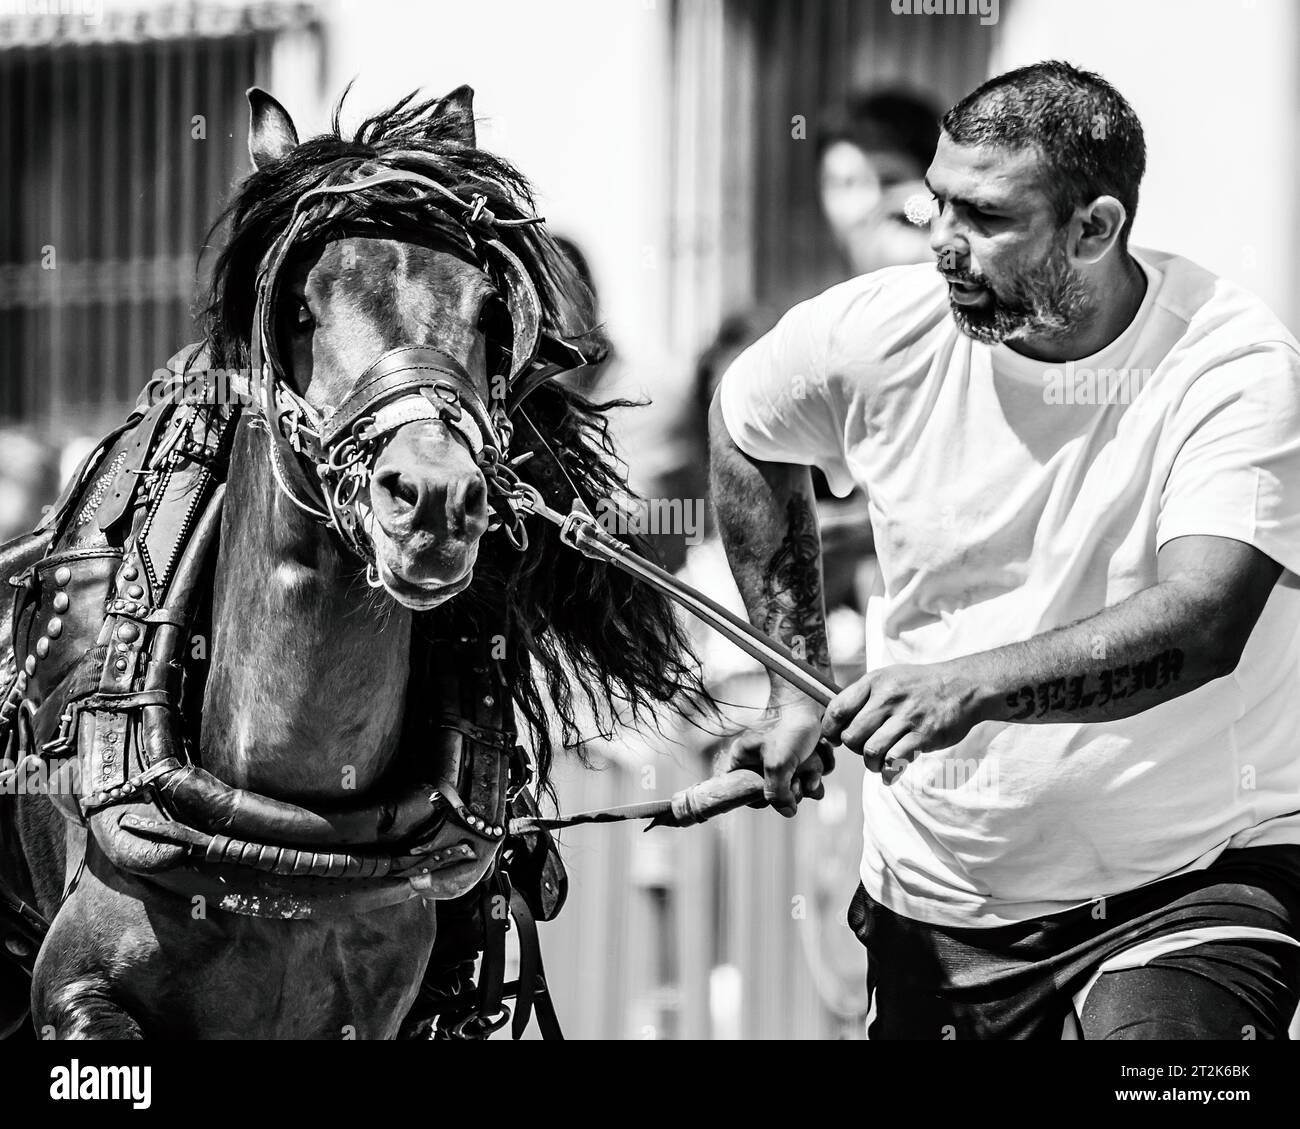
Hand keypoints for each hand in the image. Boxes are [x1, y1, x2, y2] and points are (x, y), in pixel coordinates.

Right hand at [719, 697, 834, 817]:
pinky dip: (822, 767)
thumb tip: (789, 812)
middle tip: (797, 777)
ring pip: (800, 788)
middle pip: (776, 796)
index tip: (772, 791)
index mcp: (743, 760)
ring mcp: (785, 761)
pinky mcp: (805, 757)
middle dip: (793, 788)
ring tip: (811, 762)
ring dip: (811, 778)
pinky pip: (815, 776)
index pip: (741, 793)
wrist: (816, 704)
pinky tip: (820, 751)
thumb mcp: (778, 763)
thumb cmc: (791, 728)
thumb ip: (777, 794)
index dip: (759, 798)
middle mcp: (762, 762)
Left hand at [821, 661, 985, 780]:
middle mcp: (887, 698)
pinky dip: (889, 772)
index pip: (837, 710)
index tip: (835, 737)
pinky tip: (890, 772)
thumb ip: (862, 696)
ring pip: (870, 751)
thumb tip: (834, 720)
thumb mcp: (888, 678)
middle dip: (852, 749)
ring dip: (870, 764)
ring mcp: (906, 717)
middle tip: (862, 749)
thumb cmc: (919, 685)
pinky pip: (895, 760)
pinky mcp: (923, 735)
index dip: (830, 730)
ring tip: (877, 763)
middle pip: (851, 736)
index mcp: (874, 682)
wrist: (962, 686)